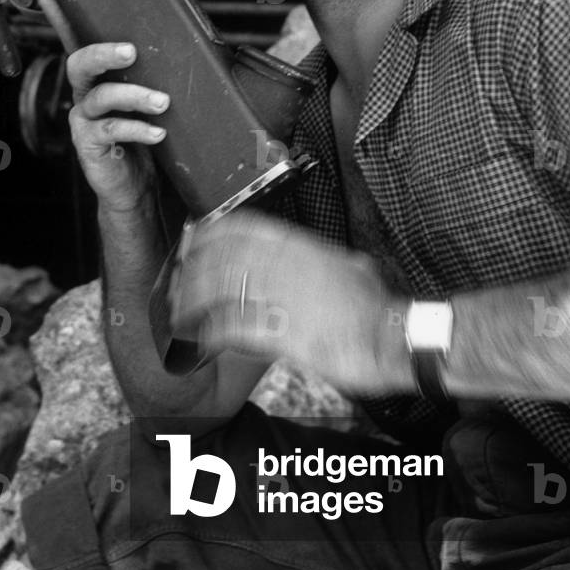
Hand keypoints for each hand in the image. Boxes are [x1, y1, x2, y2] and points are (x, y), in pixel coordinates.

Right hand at [39, 0, 170, 214]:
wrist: (135, 188)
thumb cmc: (144, 140)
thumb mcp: (149, 104)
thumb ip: (154, 79)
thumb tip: (190, 52)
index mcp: (96, 79)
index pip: (75, 44)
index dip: (60, 21)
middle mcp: (84, 95)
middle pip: (80, 63)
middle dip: (104, 53)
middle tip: (132, 51)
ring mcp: (83, 120)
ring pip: (101, 97)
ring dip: (135, 96)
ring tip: (163, 102)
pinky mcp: (89, 144)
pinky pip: (111, 129)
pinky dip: (137, 128)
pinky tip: (157, 132)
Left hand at [169, 209, 401, 393]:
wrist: (395, 336)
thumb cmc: (375, 307)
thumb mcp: (349, 268)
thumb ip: (321, 262)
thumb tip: (313, 260)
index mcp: (299, 245)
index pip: (242, 228)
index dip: (209, 233)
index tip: (191, 240)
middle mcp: (283, 264)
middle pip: (221, 257)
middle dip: (192, 271)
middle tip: (174, 284)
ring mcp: (280, 295)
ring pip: (219, 289)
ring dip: (193, 302)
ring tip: (178, 316)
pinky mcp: (280, 330)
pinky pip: (232, 327)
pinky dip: (210, 333)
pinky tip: (199, 341)